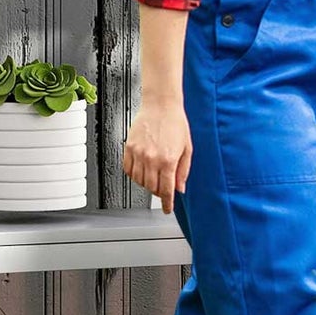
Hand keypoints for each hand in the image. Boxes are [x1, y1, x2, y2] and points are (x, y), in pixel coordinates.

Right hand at [123, 99, 191, 214]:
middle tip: (163, 189)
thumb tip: (181, 188)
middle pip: (151, 187)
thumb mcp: (187, 148)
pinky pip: (128, 170)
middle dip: (158, 192)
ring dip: (147, 184)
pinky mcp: (129, 148)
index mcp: (168, 160)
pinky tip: (142, 171)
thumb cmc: (176, 123)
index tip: (167, 209)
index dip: (166, 203)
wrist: (160, 105)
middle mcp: (151, 158)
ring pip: (139, 180)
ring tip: (154, 177)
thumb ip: (183, 170)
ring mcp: (138, 154)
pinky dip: (134, 175)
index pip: (166, 189)